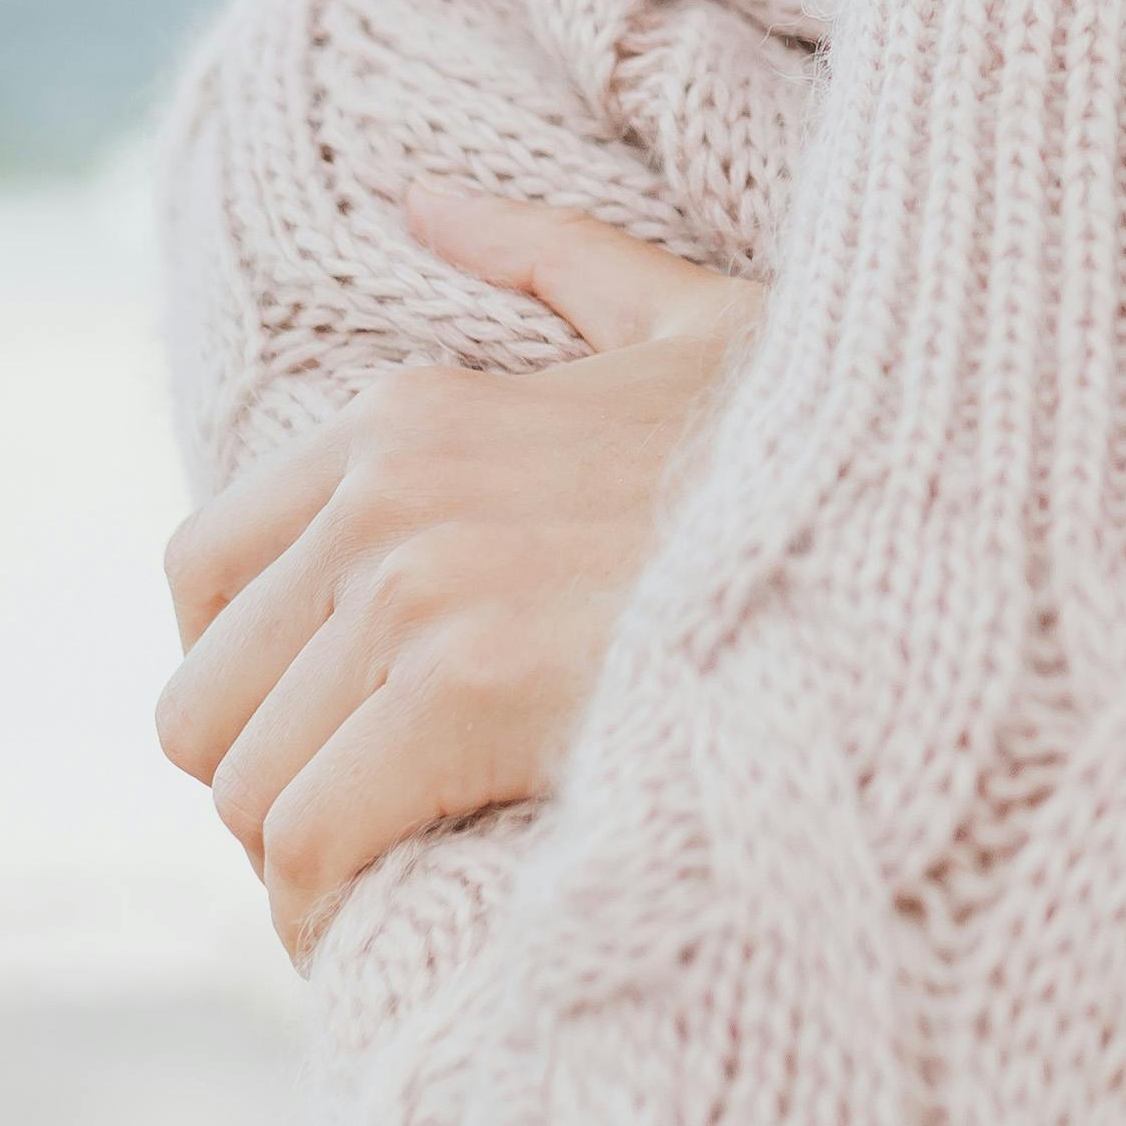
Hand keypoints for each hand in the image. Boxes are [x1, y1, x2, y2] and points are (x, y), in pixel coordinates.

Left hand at [152, 191, 765, 955]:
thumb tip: (425, 199)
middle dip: (277, 786)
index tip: (334, 745)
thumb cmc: (822, 455)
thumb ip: (547, 262)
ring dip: (317, 862)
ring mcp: (418, 587)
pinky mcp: (465, 689)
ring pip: (250, 788)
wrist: (926, 535)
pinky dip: (331, 914)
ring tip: (400, 889)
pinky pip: (310, 843)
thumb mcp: (682, 324)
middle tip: (376, 836)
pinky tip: (397, 926)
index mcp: (404, 418)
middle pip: (200, 704)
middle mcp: (383, 496)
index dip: (252, 685)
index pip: (198, 575)